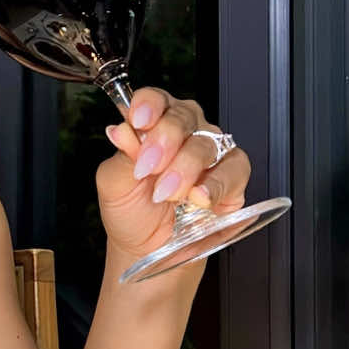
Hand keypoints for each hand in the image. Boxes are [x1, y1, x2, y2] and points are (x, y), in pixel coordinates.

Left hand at [97, 87, 251, 264]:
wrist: (147, 249)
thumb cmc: (131, 211)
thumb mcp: (114, 183)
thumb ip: (122, 155)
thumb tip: (121, 129)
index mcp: (153, 124)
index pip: (155, 99)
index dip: (149, 105)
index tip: (139, 121)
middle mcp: (185, 132)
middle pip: (183, 116)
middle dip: (164, 141)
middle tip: (148, 168)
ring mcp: (211, 153)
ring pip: (207, 143)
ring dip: (185, 169)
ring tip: (167, 194)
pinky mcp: (233, 177)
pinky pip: (234, 169)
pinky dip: (216, 184)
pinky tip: (198, 197)